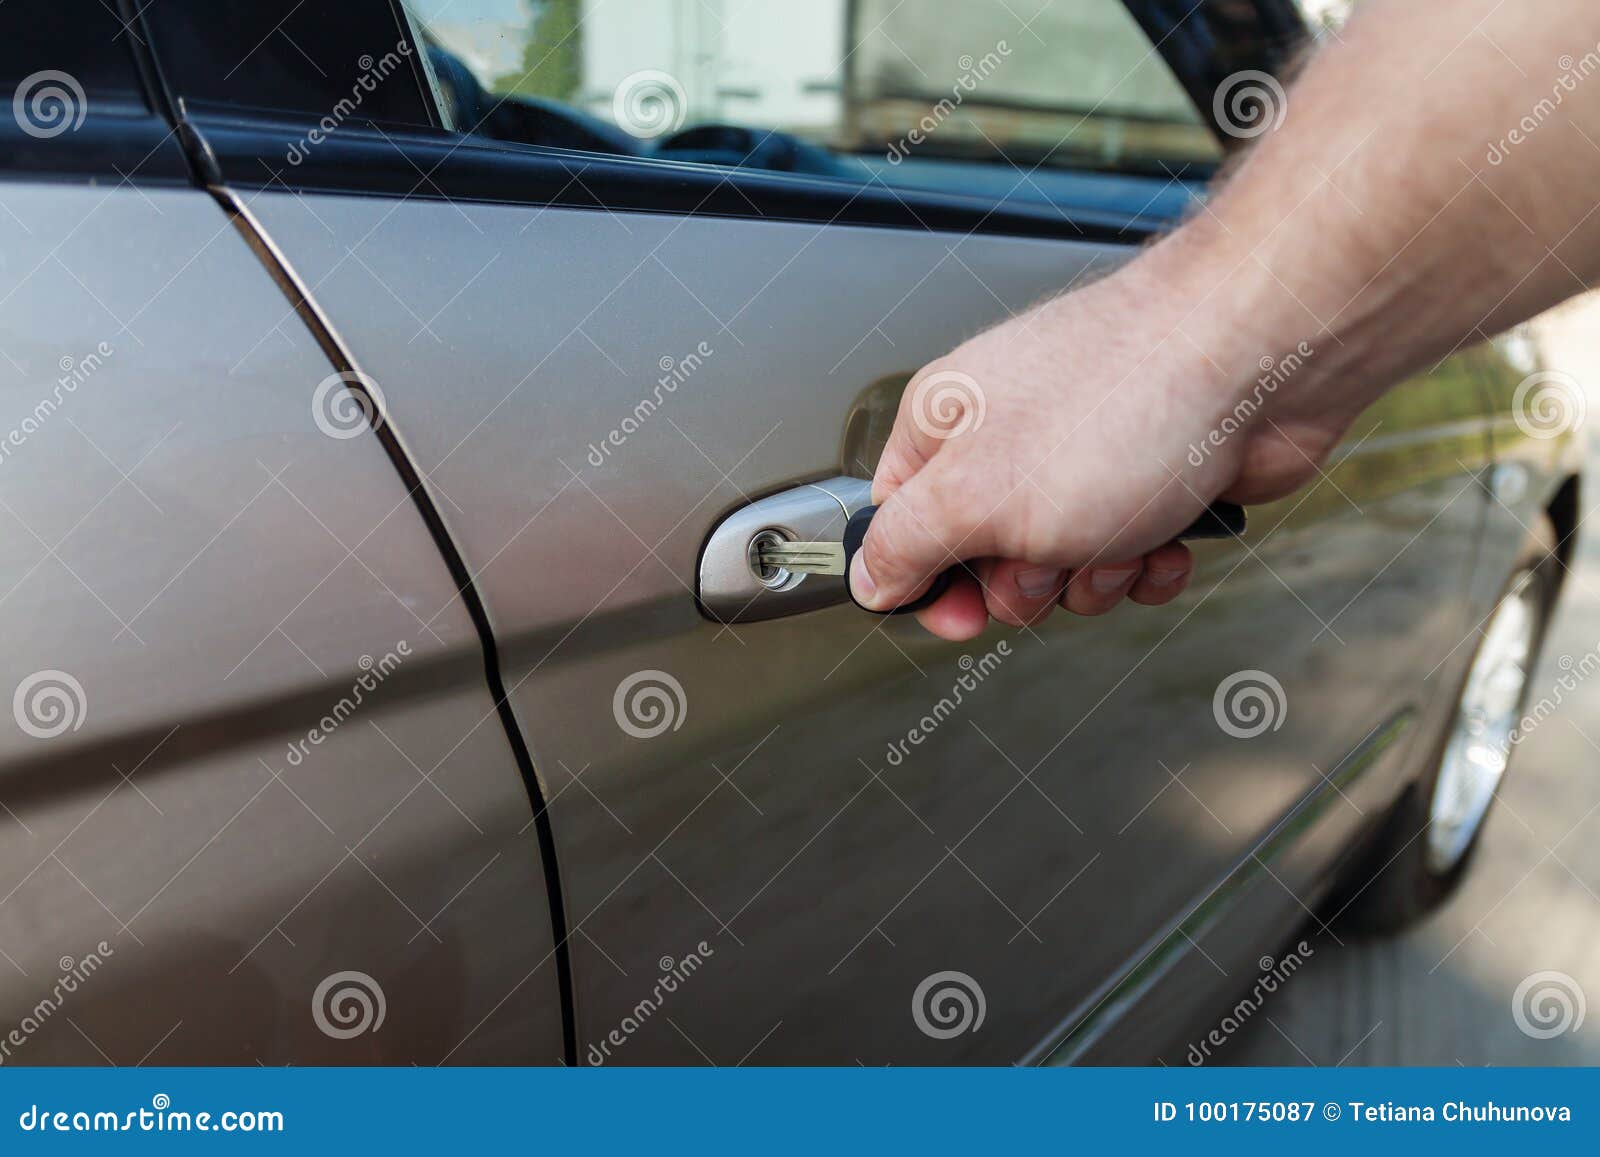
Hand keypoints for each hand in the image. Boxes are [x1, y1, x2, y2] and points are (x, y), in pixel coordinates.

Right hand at [849, 248, 1355, 640]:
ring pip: (1065, 566)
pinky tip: (1172, 533)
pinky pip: (1134, 554)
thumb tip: (870, 580)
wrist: (1260, 359)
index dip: (924, 582)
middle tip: (1051, 554)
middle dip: (1027, 582)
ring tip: (1124, 531)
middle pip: (986, 559)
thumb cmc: (1120, 402)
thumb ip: (903, 546)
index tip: (963, 615)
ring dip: (1098, 574)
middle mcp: (1012, 435)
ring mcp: (1086, 456)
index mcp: (947, 425)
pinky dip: (1154, 560)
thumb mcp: (974, 499)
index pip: (899, 524)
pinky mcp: (1155, 476)